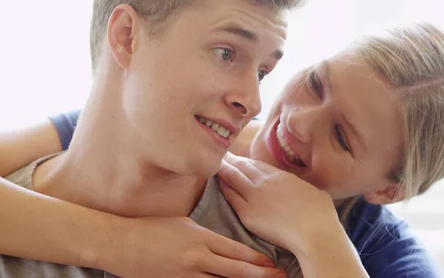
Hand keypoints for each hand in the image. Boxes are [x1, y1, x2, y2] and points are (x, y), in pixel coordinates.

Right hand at [97, 216, 286, 277]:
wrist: (119, 243)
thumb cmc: (152, 228)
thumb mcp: (184, 223)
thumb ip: (207, 233)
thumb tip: (226, 240)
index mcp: (201, 238)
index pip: (236, 250)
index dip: (257, 259)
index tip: (272, 263)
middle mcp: (197, 258)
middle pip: (235, 270)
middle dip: (260, 275)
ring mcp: (186, 275)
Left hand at [217, 153, 340, 254]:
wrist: (314, 231)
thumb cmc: (321, 214)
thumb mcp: (316, 191)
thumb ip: (304, 188)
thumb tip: (306, 190)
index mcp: (282, 176)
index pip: (258, 165)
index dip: (247, 161)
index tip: (240, 159)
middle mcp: (265, 182)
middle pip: (243, 167)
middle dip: (232, 160)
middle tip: (223, 155)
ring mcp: (255, 196)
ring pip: (233, 177)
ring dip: (224, 168)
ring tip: (216, 163)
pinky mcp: (247, 213)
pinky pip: (231, 196)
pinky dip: (223, 187)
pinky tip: (218, 182)